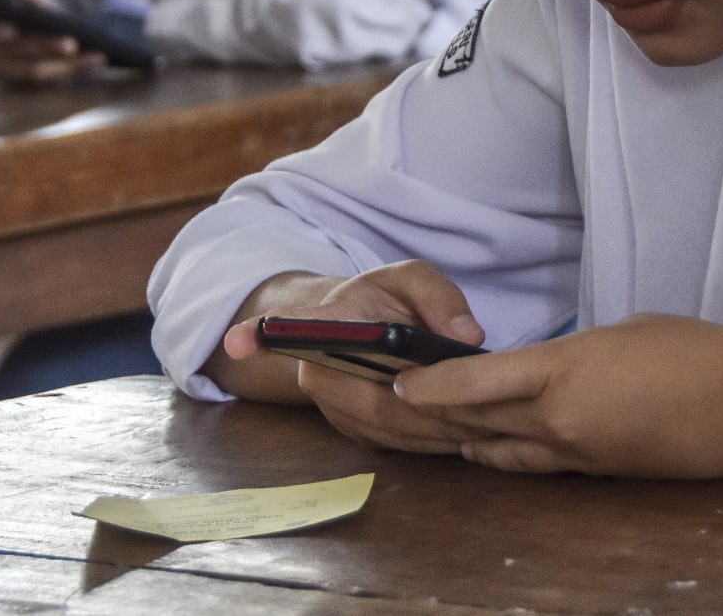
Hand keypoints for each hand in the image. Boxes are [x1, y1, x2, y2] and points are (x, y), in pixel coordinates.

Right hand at [0, 0, 105, 84]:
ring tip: (97, 54)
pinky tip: (98, 58)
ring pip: (38, 71)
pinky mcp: (30, 77)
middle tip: (71, 43)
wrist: (24, 11)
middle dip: (45, 48)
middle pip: (17, 55)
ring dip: (68, 64)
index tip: (13, 30)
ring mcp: (8, 70)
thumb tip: (40, 7)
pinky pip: (54, 75)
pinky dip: (77, 67)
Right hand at [210, 261, 487, 455]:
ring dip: (437, 430)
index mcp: (322, 326)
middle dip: (431, 410)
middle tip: (480, 408)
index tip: (237, 341)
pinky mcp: (356, 430)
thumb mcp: (409, 279)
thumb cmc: (381, 300)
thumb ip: (439, 296)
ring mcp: (335, 408)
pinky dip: (431, 440)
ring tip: (485, 420)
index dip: (256, 335)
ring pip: (387, 429)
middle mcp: (317, 374)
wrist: (359, 329)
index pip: (282, 330)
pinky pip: (394, 442)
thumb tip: (467, 336)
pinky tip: (467, 430)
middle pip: (372, 402)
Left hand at [396, 313, 722, 477]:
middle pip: (477, 421)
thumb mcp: (624, 332)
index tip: (396, 378)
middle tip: (397, 399)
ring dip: (463, 438)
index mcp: (566, 371)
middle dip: (432, 412)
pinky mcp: (599, 473)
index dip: (430, 384)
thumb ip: (572, 355)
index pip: (477, 383)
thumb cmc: (696, 350)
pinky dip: (503, 454)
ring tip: (430, 427)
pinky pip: (536, 465)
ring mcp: (579, 453)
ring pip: (501, 448)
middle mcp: (561, 420)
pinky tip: (486, 449)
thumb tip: (550, 369)